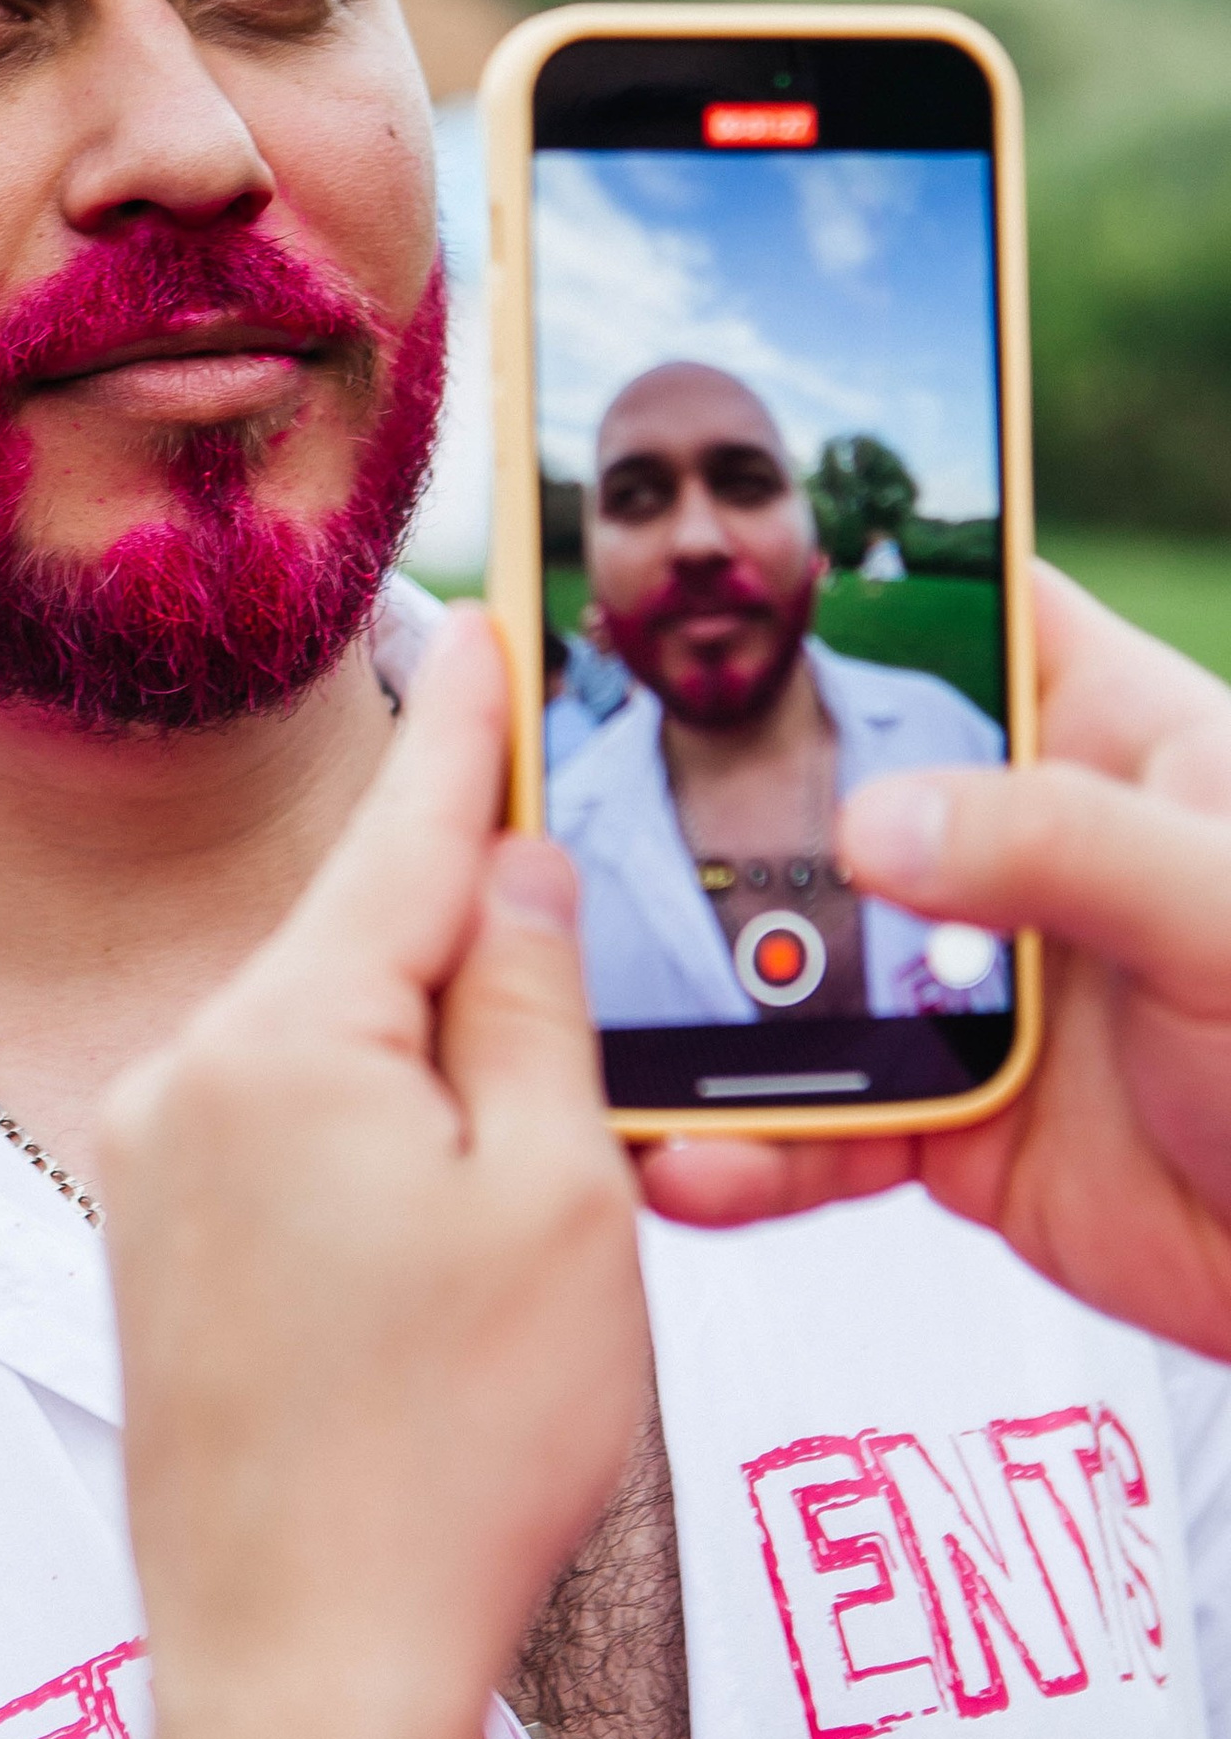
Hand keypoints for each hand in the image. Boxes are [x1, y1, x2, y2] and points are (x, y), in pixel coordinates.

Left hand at [102, 602, 645, 1733]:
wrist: (301, 1670)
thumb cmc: (453, 1450)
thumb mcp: (559, 1199)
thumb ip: (532, 1003)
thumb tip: (511, 868)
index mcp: (285, 1037)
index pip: (403, 835)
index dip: (464, 725)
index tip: (488, 619)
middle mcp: (185, 1072)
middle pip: (361, 941)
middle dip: (468, 929)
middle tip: (560, 906)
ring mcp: (150, 1160)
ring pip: (322, 1040)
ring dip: (424, 1058)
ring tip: (519, 1165)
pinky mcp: (149, 1244)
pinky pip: (277, 1124)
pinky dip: (367, 1130)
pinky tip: (436, 1222)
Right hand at [640, 563, 1230, 1358]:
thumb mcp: (1225, 912)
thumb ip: (1060, 847)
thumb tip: (872, 823)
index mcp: (1107, 741)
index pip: (969, 612)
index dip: (853, 583)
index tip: (708, 575)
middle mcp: (1024, 850)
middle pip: (832, 786)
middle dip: (708, 801)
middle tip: (573, 804)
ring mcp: (977, 984)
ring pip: (799, 965)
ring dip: (702, 1003)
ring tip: (608, 1024)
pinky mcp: (952, 1120)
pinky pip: (821, 1123)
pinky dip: (749, 1150)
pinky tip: (696, 1164)